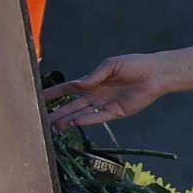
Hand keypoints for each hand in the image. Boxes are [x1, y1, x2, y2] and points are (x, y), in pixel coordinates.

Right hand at [42, 47, 192, 129]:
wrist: (156, 74)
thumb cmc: (135, 65)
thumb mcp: (112, 65)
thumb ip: (94, 75)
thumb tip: (77, 84)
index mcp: (92, 81)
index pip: (67, 89)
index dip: (52, 94)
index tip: (36, 99)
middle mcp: (95, 94)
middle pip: (70, 105)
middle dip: (56, 112)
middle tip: (40, 120)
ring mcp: (103, 104)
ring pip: (80, 114)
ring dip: (67, 120)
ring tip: (51, 127)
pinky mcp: (115, 112)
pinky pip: (97, 118)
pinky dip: (85, 121)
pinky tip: (72, 123)